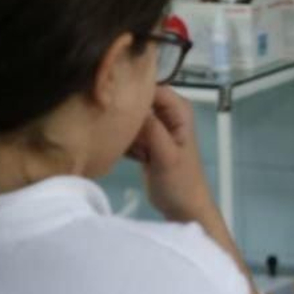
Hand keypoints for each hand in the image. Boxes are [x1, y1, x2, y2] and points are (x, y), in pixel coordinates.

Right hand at [128, 87, 215, 223]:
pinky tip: (133, 157)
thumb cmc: (181, 182)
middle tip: (119, 132)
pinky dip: (123, 142)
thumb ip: (152, 128)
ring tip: (134, 150)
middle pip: (135, 98)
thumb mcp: (166, 155)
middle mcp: (166, 111)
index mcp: (178, 108)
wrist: (183, 208)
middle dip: (123, 112)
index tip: (110, 101)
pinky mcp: (145, 139)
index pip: (148, 85)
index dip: (129, 90)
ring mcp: (155, 125)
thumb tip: (131, 103)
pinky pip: (126, 131)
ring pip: (127, 116)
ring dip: (122, 130)